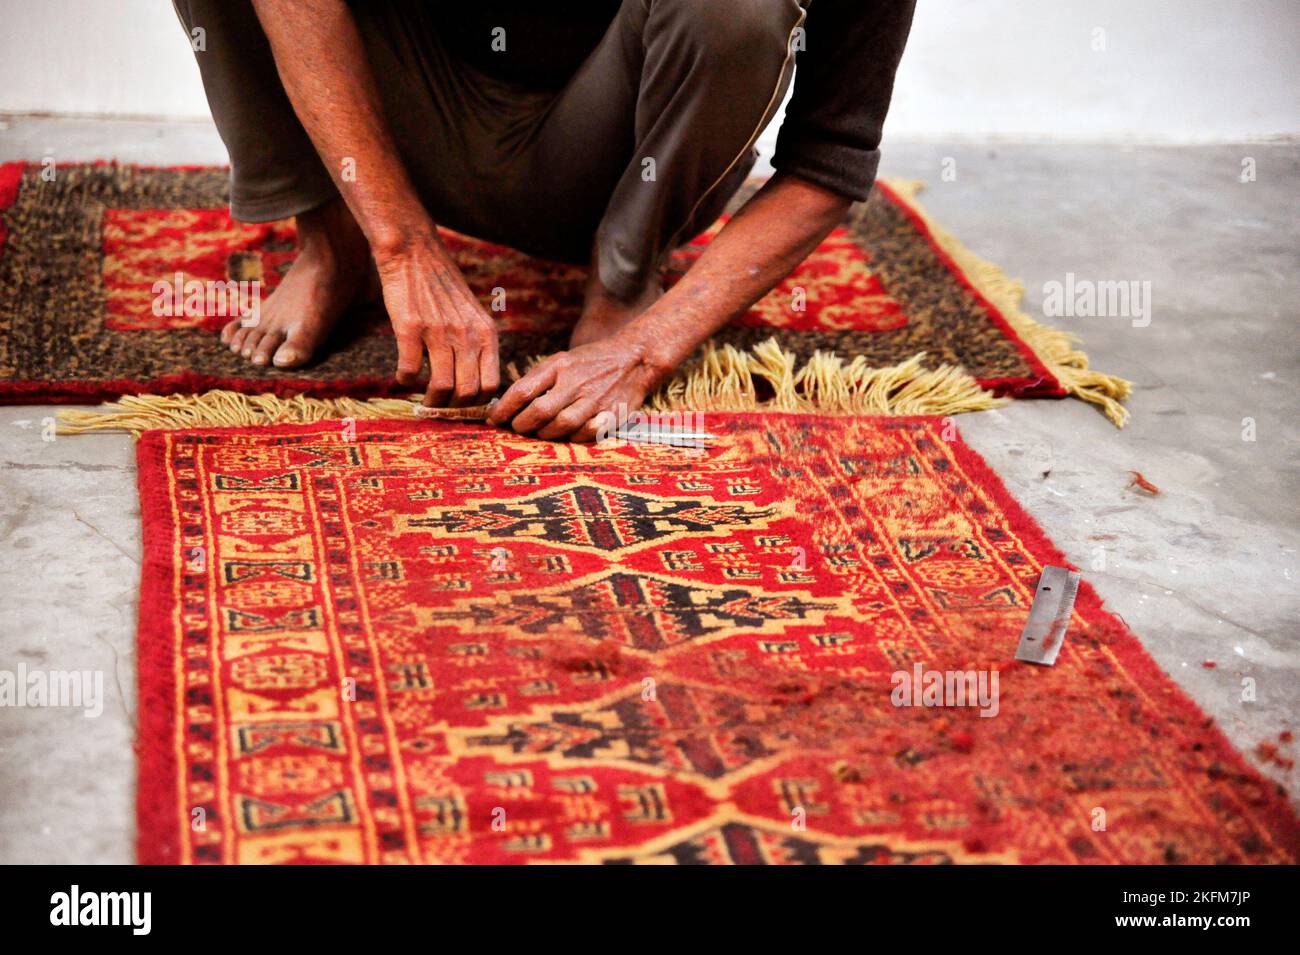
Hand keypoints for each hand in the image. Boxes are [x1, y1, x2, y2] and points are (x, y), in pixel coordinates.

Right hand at [374, 235, 500, 406]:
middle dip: (453, 408)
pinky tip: (403, 376)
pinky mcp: (410, 328)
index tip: (463, 405)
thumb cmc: (442, 286)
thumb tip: (476, 383)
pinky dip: (405, 380)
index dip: (477, 404)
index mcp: (486, 334)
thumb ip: (477, 343)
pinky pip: (410, 370)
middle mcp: (467, 335)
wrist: (415, 252)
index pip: (491, 386)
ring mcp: (439, 332)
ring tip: (423, 400)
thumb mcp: (473, 314)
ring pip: (442, 387)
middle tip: (441, 407)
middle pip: (468, 392)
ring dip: (430, 401)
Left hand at [488, 334, 668, 441]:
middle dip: (522, 425)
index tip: (494, 419)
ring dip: (545, 434)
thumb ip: (538, 379)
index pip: (523, 391)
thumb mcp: (562, 360)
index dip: (504, 409)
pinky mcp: (612, 414)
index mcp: (559, 366)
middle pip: (540, 411)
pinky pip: (587, 434)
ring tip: (539, 432)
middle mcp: (576, 382)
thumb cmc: (590, 362)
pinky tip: (568, 434)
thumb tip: (508, 403)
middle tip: (517, 428)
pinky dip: (573, 437)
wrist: (634, 358)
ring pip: (562, 425)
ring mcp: (595, 399)